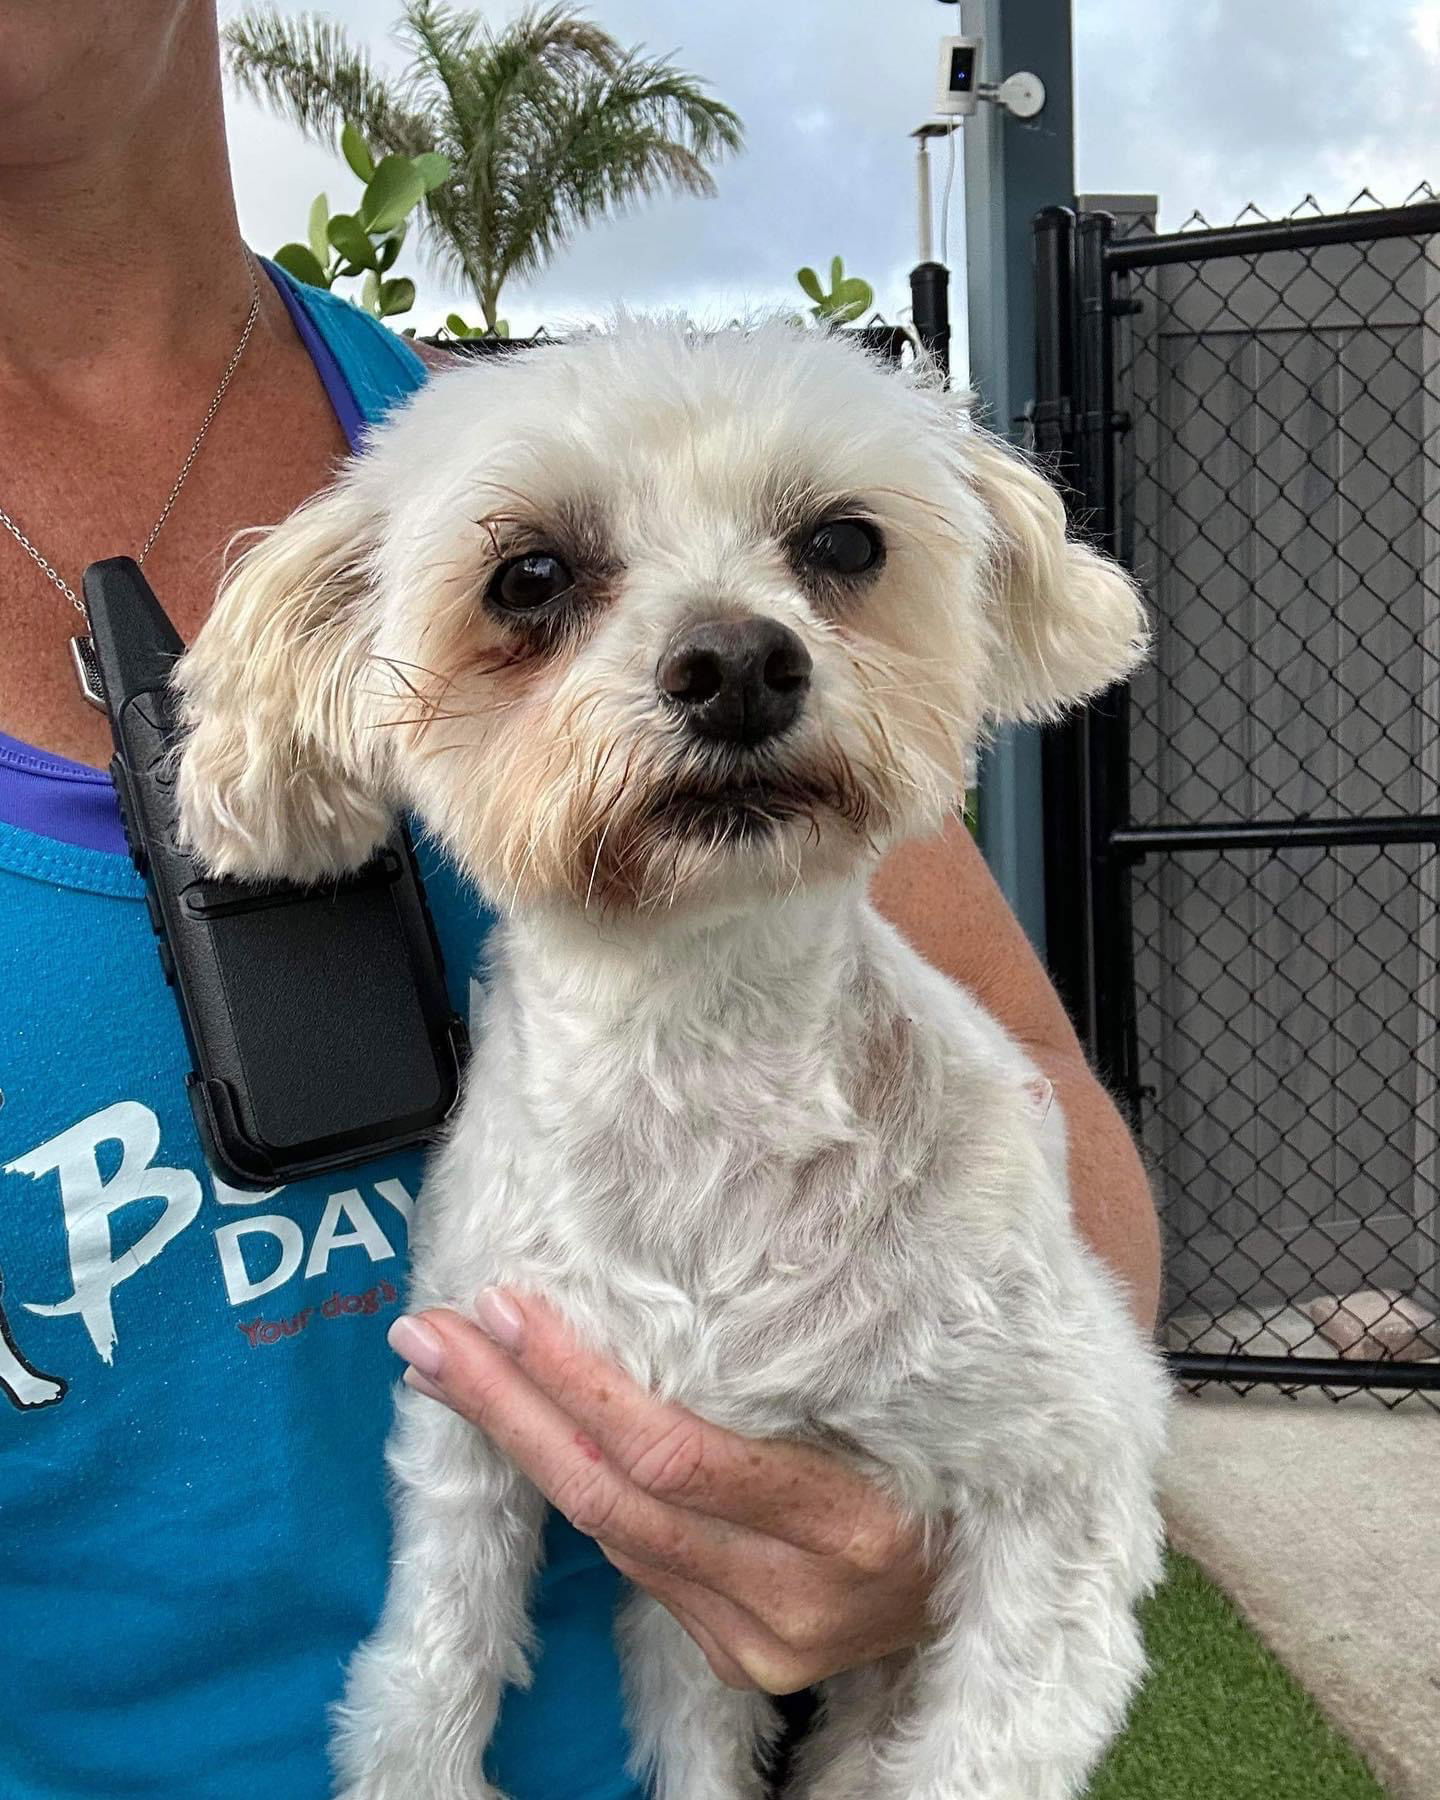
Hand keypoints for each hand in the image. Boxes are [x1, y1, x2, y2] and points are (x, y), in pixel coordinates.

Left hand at [386, 1293, 936, 1692]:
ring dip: (522, 1445)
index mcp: (849, 1524)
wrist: (990, 1595)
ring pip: (612, 1534)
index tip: (505, 1310)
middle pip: (615, 1498)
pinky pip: (638, 1561)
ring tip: (453, 1369)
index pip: (677, 1454)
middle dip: (509, 1412)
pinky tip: (529, 1430)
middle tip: (429, 1338)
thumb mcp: (896, 1414)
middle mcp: (798, 1599)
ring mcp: (761, 1642)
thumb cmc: (944, 1467)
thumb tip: (662, 1304)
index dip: (579, 1384)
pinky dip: (579, 1487)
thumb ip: (790, 1385)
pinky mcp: (738, 1663)